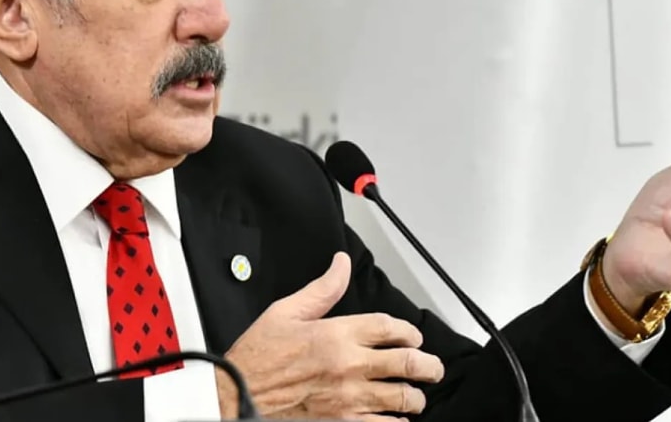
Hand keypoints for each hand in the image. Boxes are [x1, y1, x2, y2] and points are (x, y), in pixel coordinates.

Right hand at [217, 252, 444, 420]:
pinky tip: (396, 419)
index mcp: (337, 334)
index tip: (413, 337)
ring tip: (416, 395)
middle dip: (428, 366)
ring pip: (402, 397)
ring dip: (415, 396)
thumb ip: (322, 289)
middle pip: (407, 363)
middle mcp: (349, 365)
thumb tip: (340, 265)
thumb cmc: (258, 358)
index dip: (409, 331)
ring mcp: (348, 398)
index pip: (390, 327)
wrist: (238, 395)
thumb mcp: (286, 311)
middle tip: (432, 368)